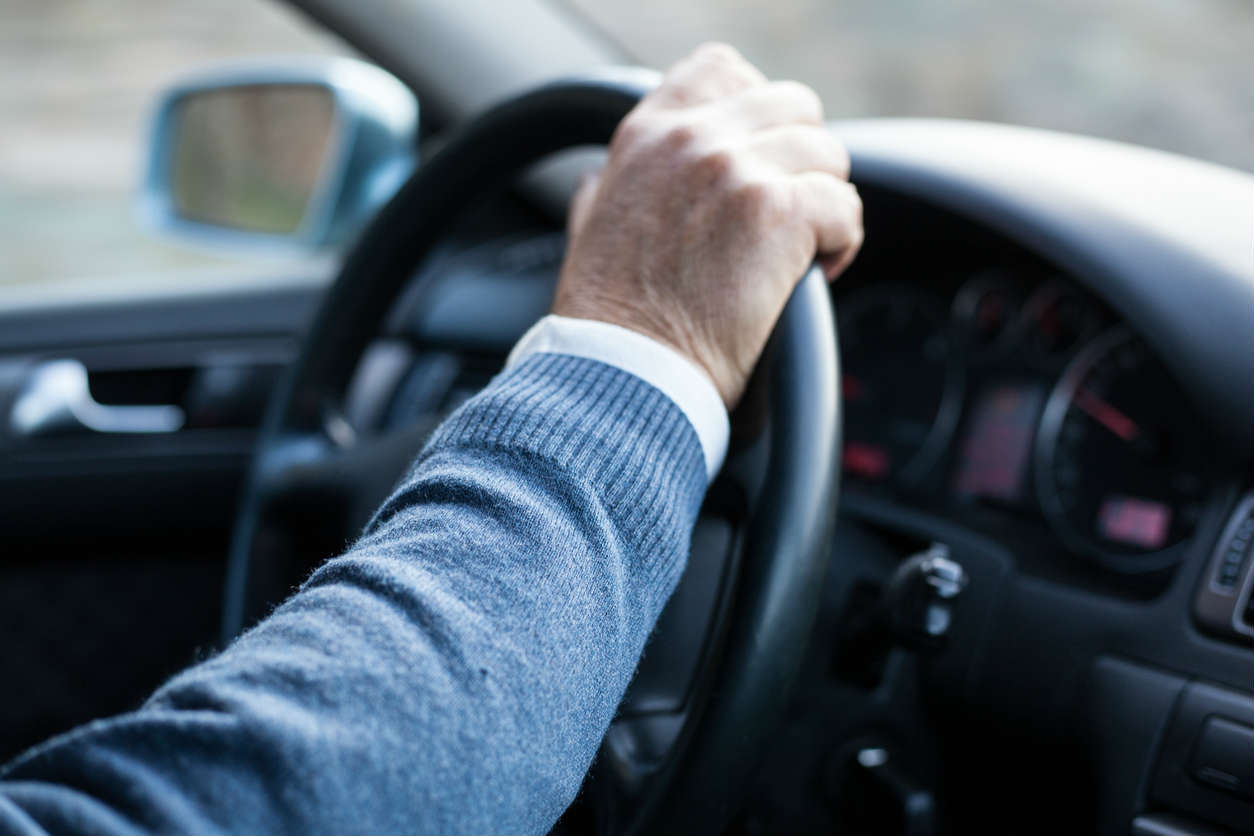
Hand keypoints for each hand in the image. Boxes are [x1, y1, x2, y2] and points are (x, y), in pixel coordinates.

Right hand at [552, 43, 863, 407]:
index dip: (758, 108)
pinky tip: (820, 271)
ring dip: (825, 201)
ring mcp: (736, 169)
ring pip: (828, 154)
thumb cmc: (609, 319)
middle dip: (802, 158)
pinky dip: (843, 241)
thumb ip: (610, 186)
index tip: (762, 157)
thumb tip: (604, 182)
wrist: (627, 370)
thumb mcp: (590, 226)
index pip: (723, 68)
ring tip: (807, 247)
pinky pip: (845, 205)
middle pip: (791, 104)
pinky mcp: (777, 212)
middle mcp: (692, 138)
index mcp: (647, 134)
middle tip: (790, 210)